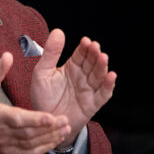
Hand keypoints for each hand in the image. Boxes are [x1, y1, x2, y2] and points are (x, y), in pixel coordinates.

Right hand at [0, 52, 70, 153]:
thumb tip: (8, 56)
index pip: (17, 118)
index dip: (34, 119)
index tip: (50, 116)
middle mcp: (0, 133)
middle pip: (28, 133)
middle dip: (49, 128)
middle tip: (65, 121)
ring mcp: (6, 145)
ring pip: (32, 144)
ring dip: (50, 137)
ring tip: (65, 129)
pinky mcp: (10, 152)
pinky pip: (30, 153)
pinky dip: (45, 147)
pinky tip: (55, 139)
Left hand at [30, 29, 116, 147]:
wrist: (45, 122)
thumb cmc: (43, 96)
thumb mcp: (42, 72)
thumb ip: (50, 54)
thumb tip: (58, 31)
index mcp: (71, 67)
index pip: (81, 54)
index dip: (85, 47)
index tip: (85, 41)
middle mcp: (83, 77)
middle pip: (92, 63)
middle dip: (94, 55)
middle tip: (95, 47)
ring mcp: (89, 90)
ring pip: (99, 76)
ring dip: (102, 67)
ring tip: (103, 58)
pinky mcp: (93, 104)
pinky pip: (103, 94)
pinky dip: (108, 85)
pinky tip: (111, 76)